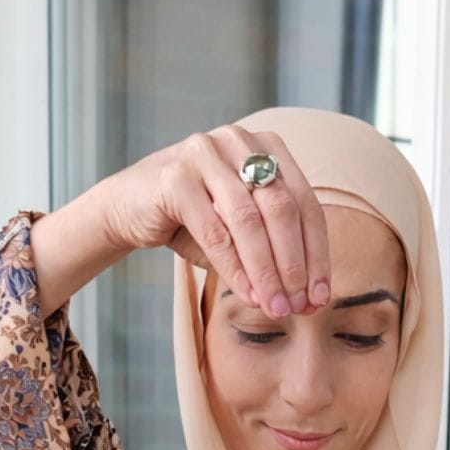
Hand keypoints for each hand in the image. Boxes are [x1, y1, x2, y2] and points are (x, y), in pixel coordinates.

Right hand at [97, 124, 331, 317]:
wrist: (129, 207)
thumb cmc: (192, 221)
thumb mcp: (240, 233)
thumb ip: (272, 253)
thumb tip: (307, 299)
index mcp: (266, 147)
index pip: (305, 203)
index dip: (316, 254)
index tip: (320, 296)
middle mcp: (239, 142)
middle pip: (282, 209)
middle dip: (293, 264)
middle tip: (297, 307)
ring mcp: (206, 152)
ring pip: (249, 220)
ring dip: (266, 271)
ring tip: (274, 307)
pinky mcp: (176, 176)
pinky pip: (215, 230)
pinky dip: (234, 268)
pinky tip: (247, 294)